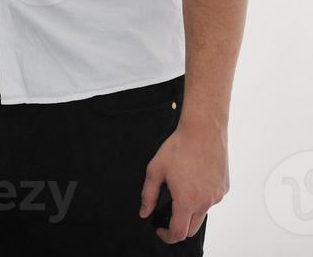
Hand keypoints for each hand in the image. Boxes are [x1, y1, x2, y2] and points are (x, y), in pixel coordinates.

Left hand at [139, 118, 229, 243]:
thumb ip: (149, 195)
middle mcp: (205, 202)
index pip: (179, 232)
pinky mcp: (224, 189)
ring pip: (202, 213)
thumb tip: (145, 212)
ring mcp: (217, 196)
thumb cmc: (179, 148)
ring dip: (190, 210)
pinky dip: (201, 197)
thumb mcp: (155, 170)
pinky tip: (193, 180)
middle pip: (192, 229)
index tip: (160, 230)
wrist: (203, 132)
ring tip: (180, 188)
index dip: (167, 236)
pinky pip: (211, 200)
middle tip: (166, 216)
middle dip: (178, 227)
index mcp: (187, 200)